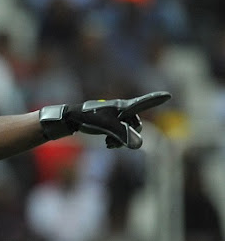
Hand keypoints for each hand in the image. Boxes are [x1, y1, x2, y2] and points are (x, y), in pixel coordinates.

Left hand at [39, 91, 170, 148]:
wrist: (72, 118)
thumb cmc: (89, 117)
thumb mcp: (107, 126)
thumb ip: (124, 134)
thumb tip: (140, 145)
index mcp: (124, 106)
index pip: (143, 103)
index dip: (155, 99)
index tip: (167, 95)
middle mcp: (123, 111)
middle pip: (136, 125)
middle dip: (129, 134)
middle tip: (113, 140)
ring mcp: (117, 118)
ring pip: (129, 132)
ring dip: (121, 139)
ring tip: (109, 143)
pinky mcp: (111, 124)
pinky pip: (121, 135)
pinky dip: (117, 140)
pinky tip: (107, 143)